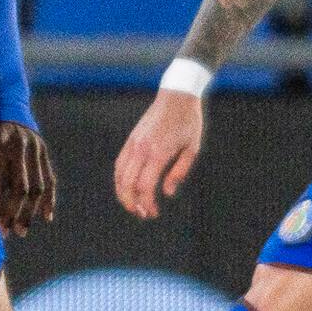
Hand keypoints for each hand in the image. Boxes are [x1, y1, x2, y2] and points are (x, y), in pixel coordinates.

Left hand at [0, 120, 56, 235]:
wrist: (1, 90)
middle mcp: (19, 144)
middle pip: (21, 187)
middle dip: (13, 213)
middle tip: (6, 233)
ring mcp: (34, 146)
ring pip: (37, 186)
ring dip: (30, 212)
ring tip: (22, 230)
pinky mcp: (42, 148)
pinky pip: (49, 177)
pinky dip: (48, 198)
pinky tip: (46, 216)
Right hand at [114, 89, 203, 218]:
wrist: (176, 96)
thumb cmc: (188, 123)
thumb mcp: (192, 149)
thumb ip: (179, 172)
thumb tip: (168, 192)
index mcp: (158, 153)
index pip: (145, 186)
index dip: (147, 203)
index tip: (154, 213)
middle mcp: (141, 149)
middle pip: (127, 183)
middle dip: (131, 202)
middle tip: (142, 214)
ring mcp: (133, 143)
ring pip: (119, 174)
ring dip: (123, 193)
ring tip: (133, 204)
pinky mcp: (130, 139)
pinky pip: (119, 163)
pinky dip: (120, 179)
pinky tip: (128, 187)